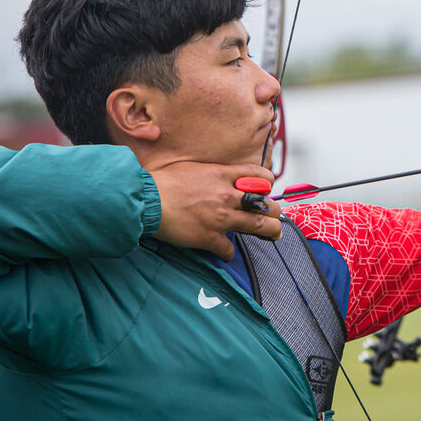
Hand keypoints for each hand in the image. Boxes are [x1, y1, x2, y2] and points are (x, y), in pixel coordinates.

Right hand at [149, 161, 282, 259]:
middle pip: (266, 205)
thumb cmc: (164, 181)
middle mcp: (227, 196)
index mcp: (224, 175)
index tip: (267, 190)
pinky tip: (226, 252)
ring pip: (258, 226)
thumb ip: (214, 173)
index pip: (260, 176)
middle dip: (274, 212)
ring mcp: (221, 217)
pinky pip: (229, 249)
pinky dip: (229, 252)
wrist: (146, 199)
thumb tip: (221, 177)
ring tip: (274, 235)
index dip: (268, 183)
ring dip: (269, 232)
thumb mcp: (195, 167)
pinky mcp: (210, 237)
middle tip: (274, 217)